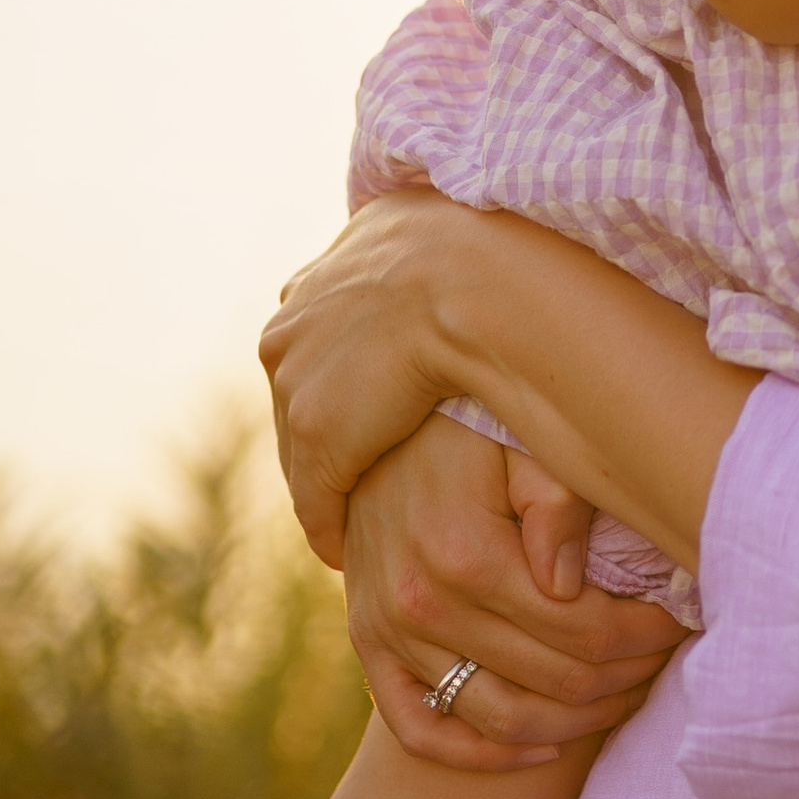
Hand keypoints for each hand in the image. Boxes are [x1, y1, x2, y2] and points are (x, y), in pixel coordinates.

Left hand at [261, 190, 480, 568]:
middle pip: (306, 381)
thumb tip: (453, 280)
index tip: (375, 393)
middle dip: (333, 417)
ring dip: (327, 475)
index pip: (331, 324)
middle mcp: (302, 307)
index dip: (356, 364)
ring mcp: (297, 370)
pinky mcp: (316, 431)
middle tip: (365, 458)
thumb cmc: (501, 265)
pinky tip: (347, 549)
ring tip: (356, 513)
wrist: (480, 284)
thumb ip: (440, 268)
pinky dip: (330, 525)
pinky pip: (314, 496)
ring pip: (303, 440)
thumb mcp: (466, 248)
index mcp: (342, 255)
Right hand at [342, 413, 683, 771]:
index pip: (583, 628)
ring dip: (576, 722)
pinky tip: (545, 749)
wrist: (367, 422)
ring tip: (625, 696)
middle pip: (554, 680)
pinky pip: (423, 730)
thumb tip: (572, 583)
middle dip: (626, 676)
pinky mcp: (369, 648)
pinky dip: (484, 754)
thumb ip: (555, 502)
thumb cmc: (463, 425)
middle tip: (667, 657)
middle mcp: (423, 606)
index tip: (681, 619)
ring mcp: (389, 635)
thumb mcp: (517, 439)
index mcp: (467, 554)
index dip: (646, 634)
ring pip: (500, 718)